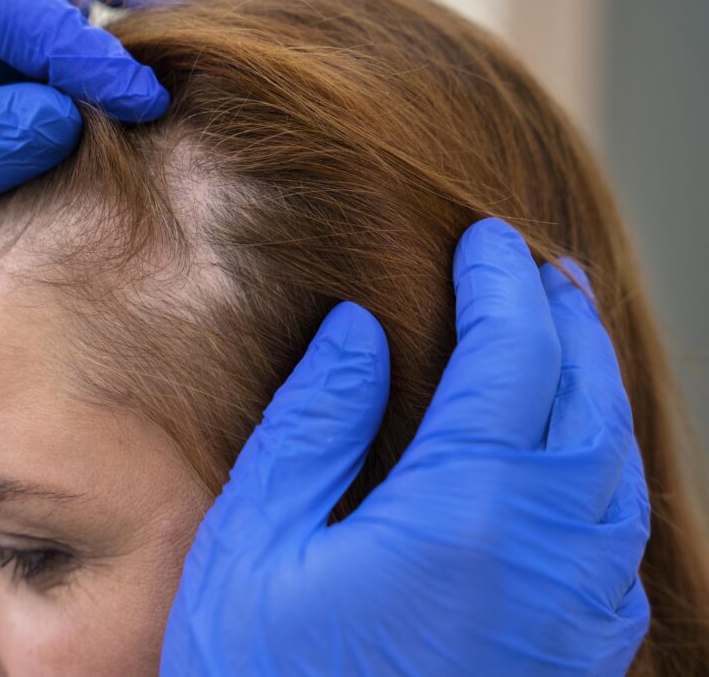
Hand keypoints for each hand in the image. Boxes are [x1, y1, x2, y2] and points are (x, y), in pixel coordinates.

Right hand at [161, 218, 649, 675]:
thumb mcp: (257, 543)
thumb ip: (315, 425)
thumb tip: (359, 331)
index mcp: (463, 513)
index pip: (512, 358)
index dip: (502, 286)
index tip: (487, 241)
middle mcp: (547, 554)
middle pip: (585, 398)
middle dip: (563, 320)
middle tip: (539, 270)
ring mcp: (577, 611)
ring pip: (617, 463)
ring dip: (594, 383)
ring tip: (564, 336)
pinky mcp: (577, 653)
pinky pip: (616, 529)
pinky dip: (602, 460)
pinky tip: (570, 447)